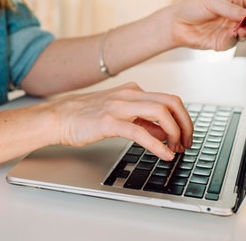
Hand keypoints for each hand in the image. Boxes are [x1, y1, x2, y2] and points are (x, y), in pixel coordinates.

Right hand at [47, 82, 192, 160]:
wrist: (58, 117)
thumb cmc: (85, 116)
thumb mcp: (119, 113)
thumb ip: (142, 120)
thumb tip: (163, 131)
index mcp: (132, 91)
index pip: (169, 99)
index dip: (182, 118)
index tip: (185, 135)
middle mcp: (129, 95)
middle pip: (171, 102)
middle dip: (185, 124)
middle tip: (186, 142)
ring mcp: (119, 106)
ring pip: (160, 112)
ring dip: (175, 132)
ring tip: (176, 148)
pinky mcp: (109, 121)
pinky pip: (139, 131)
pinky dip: (156, 144)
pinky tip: (163, 154)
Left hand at [165, 0, 245, 50]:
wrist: (175, 23)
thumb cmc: (191, 8)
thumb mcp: (212, 3)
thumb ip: (230, 9)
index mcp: (232, 3)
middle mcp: (232, 17)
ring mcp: (227, 30)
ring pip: (245, 32)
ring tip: (245, 28)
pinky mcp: (221, 42)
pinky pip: (232, 41)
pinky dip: (235, 38)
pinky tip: (234, 34)